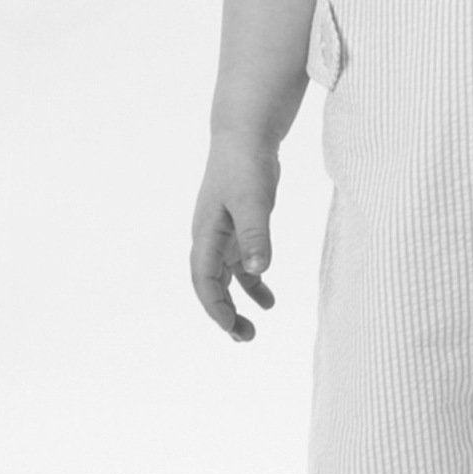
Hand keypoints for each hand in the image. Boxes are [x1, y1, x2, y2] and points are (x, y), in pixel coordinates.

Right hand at [191, 131, 279, 342]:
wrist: (245, 135)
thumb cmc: (245, 165)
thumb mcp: (253, 202)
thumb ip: (256, 236)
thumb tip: (257, 272)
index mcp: (206, 234)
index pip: (204, 281)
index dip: (215, 308)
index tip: (231, 329)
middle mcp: (209, 238)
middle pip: (211, 286)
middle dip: (224, 314)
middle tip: (244, 338)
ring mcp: (222, 234)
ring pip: (226, 279)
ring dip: (237, 303)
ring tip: (252, 329)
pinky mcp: (238, 227)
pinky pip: (241, 264)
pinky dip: (252, 282)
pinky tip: (268, 299)